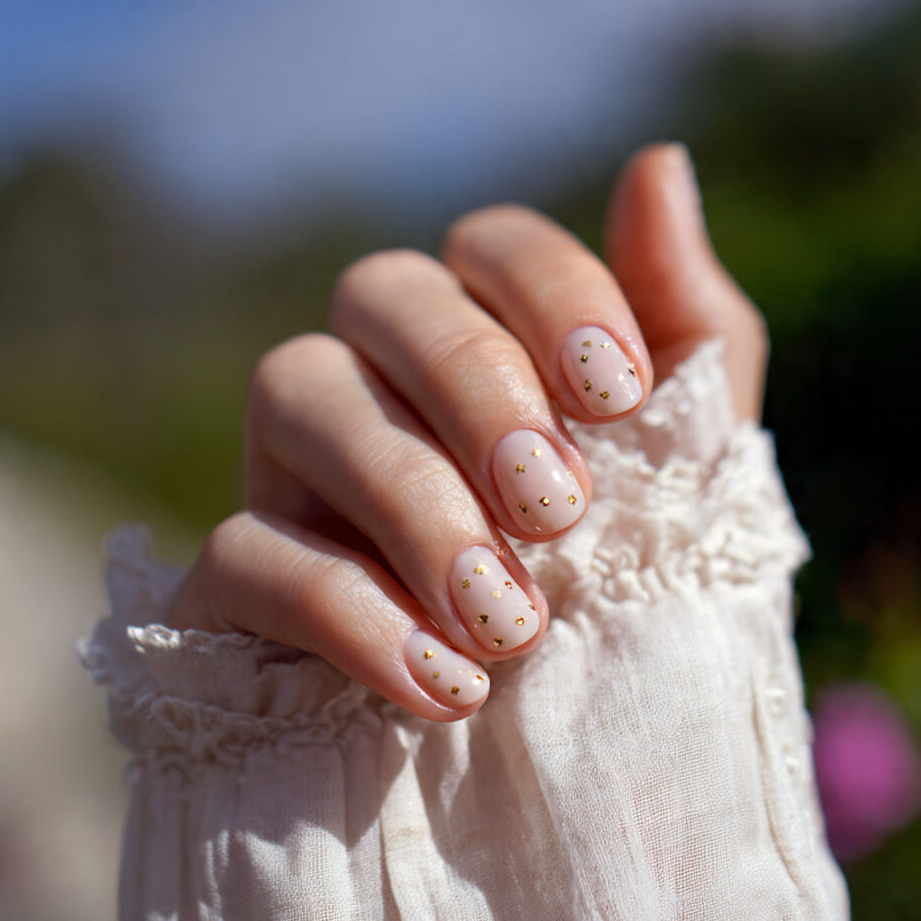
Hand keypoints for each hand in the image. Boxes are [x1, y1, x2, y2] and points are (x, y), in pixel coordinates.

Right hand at [168, 144, 766, 720]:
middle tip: (558, 509)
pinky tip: (443, 686)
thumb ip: (689, 328)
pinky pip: (243, 549)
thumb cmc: (625, 593)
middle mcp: (373, 377)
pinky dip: (347, 611)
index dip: (553, 294)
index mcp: (481, 339)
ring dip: (411, 500)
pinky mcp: (232, 576)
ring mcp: (289, 469)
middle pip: (379, 289)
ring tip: (509, 621)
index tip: (621, 397)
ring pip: (292, 388)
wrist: (555, 761)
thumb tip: (661, 160)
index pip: (489, 244)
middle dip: (474, 386)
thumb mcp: (688, 469)